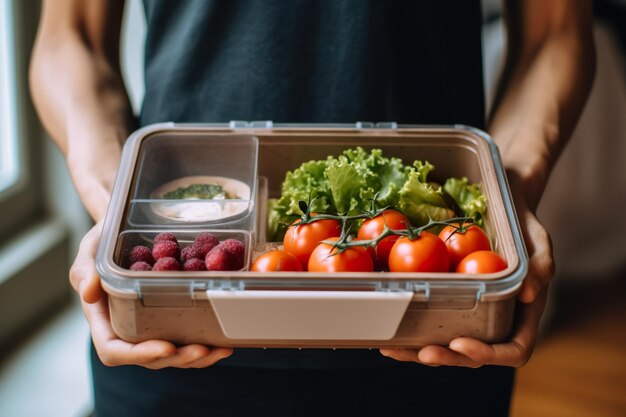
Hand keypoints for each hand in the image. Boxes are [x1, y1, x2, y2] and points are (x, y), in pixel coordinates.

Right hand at [70, 223, 233, 368]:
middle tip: (202, 350)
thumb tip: (89, 293)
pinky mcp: (169, 320)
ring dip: (196, 358)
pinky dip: (205, 344)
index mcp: (103, 320)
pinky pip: (184, 339)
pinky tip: (225, 341)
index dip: (138, 354)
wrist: (124, 233)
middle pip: (149, 359)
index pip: (114, 350)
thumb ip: (84, 270)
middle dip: (177, 358)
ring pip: (171, 355)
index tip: (165, 346)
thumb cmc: (102, 241)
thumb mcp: (88, 249)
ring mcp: (149, 327)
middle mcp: (127, 329)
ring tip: (220, 350)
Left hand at [380, 174, 553, 367]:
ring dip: (418, 352)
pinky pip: (430, 322)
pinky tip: (387, 330)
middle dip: (445, 358)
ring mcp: (470, 314)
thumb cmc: (523, 224)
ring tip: (392, 349)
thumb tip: (530, 295)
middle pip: (472, 356)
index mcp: (522, 315)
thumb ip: (540, 266)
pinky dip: (409, 330)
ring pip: (446, 346)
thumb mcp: (538, 240)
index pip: (513, 350)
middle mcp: (496, 321)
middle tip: (422, 352)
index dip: (487, 355)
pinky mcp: (449, 302)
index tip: (459, 343)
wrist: (499, 207)